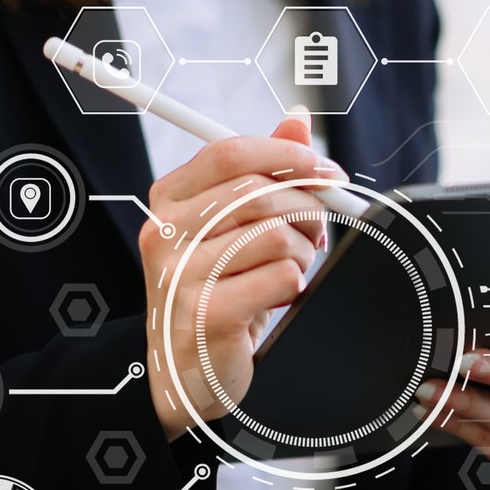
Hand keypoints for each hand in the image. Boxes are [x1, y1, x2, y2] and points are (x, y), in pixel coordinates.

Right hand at [140, 117, 340, 440]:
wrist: (187, 371)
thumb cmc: (214, 293)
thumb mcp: (236, 228)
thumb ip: (265, 171)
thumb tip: (297, 119)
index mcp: (170, 201)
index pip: (229, 153)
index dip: (286, 155)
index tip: (324, 170)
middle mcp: (166, 233)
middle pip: (257, 192)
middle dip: (305, 210)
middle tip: (317, 231)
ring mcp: (181, 274)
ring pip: (275, 235)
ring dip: (303, 253)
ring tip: (293, 269)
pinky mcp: (205, 312)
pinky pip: (280, 278)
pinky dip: (295, 286)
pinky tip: (281, 296)